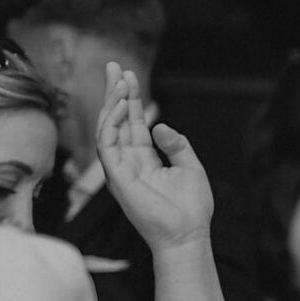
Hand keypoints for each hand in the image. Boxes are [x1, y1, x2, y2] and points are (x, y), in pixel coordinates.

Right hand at [97, 62, 213, 251]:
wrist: (188, 234)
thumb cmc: (191, 207)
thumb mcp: (190, 167)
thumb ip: (177, 144)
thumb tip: (159, 125)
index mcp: (145, 159)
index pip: (133, 122)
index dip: (131, 99)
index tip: (129, 75)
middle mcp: (128, 161)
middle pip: (117, 121)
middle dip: (114, 93)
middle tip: (113, 66)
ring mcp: (120, 170)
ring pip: (108, 129)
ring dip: (112, 104)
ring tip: (120, 81)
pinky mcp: (117, 179)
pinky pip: (108, 145)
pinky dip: (112, 124)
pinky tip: (122, 105)